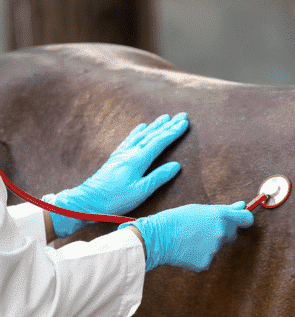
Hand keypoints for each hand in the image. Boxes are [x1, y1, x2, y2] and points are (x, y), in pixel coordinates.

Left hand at [45, 113, 188, 237]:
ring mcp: (122, 153)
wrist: (87, 201)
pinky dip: (138, 131)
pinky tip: (141, 127)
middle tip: (181, 115)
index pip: (159, 142)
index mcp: (138, 160)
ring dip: (155, 126)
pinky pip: (130, 139)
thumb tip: (177, 165)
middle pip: (152, 135)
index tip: (185, 123)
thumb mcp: (141, 191)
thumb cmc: (115, 199)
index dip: (173, 132)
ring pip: (141, 135)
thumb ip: (159, 177)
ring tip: (165, 118)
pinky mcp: (116, 158)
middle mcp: (130, 152)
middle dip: (168, 125)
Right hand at [120, 202, 254, 271]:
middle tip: (203, 229)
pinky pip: (208, 258)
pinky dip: (200, 255)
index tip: (240, 219)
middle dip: (223, 231)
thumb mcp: (200, 209)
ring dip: (210, 243)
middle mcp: (222, 233)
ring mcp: (215, 250)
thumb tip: (242, 206)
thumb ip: (224, 209)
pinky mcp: (206, 263)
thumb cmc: (176, 220)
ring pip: (218, 246)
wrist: (156, 238)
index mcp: (222, 217)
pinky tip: (188, 249)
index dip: (244, 219)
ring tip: (191, 238)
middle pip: (232, 234)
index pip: (247, 219)